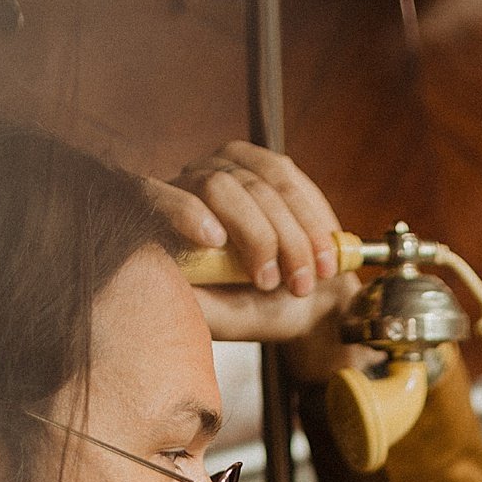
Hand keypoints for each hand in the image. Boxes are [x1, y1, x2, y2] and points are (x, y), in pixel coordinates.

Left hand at [148, 142, 353, 340]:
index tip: (214, 241)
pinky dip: (311, 223)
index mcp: (168, 217)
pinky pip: (290, 182)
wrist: (310, 302)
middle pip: (220, 187)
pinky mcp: (269, 164)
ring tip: (306, 282)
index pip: (159, 197)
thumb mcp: (224, 316)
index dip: (184, 211)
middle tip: (275, 284)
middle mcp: (193, 182)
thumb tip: (162, 280)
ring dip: (292, 238)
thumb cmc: (259, 310)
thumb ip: (196, 301)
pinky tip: (322, 257)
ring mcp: (232, 166)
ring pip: (262, 186)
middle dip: (258, 238)